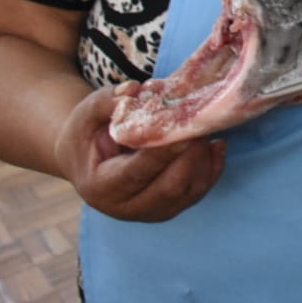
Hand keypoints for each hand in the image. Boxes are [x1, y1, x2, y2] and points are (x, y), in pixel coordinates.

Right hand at [54, 83, 225, 221]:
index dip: (164, 154)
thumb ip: (105, 103)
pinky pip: (199, 191)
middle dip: (191, 156)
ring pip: (190, 192)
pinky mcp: (170, 208)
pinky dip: (212, 168)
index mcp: (101, 187)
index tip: (185, 131)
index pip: (137, 173)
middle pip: (170, 188)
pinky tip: (216, 144)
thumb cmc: (86, 135)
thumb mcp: (86, 115)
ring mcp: (150, 212)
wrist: (87, 159)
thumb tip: (133, 90)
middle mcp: (126, 207)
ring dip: (204, 160)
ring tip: (206, 131)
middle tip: (202, 126)